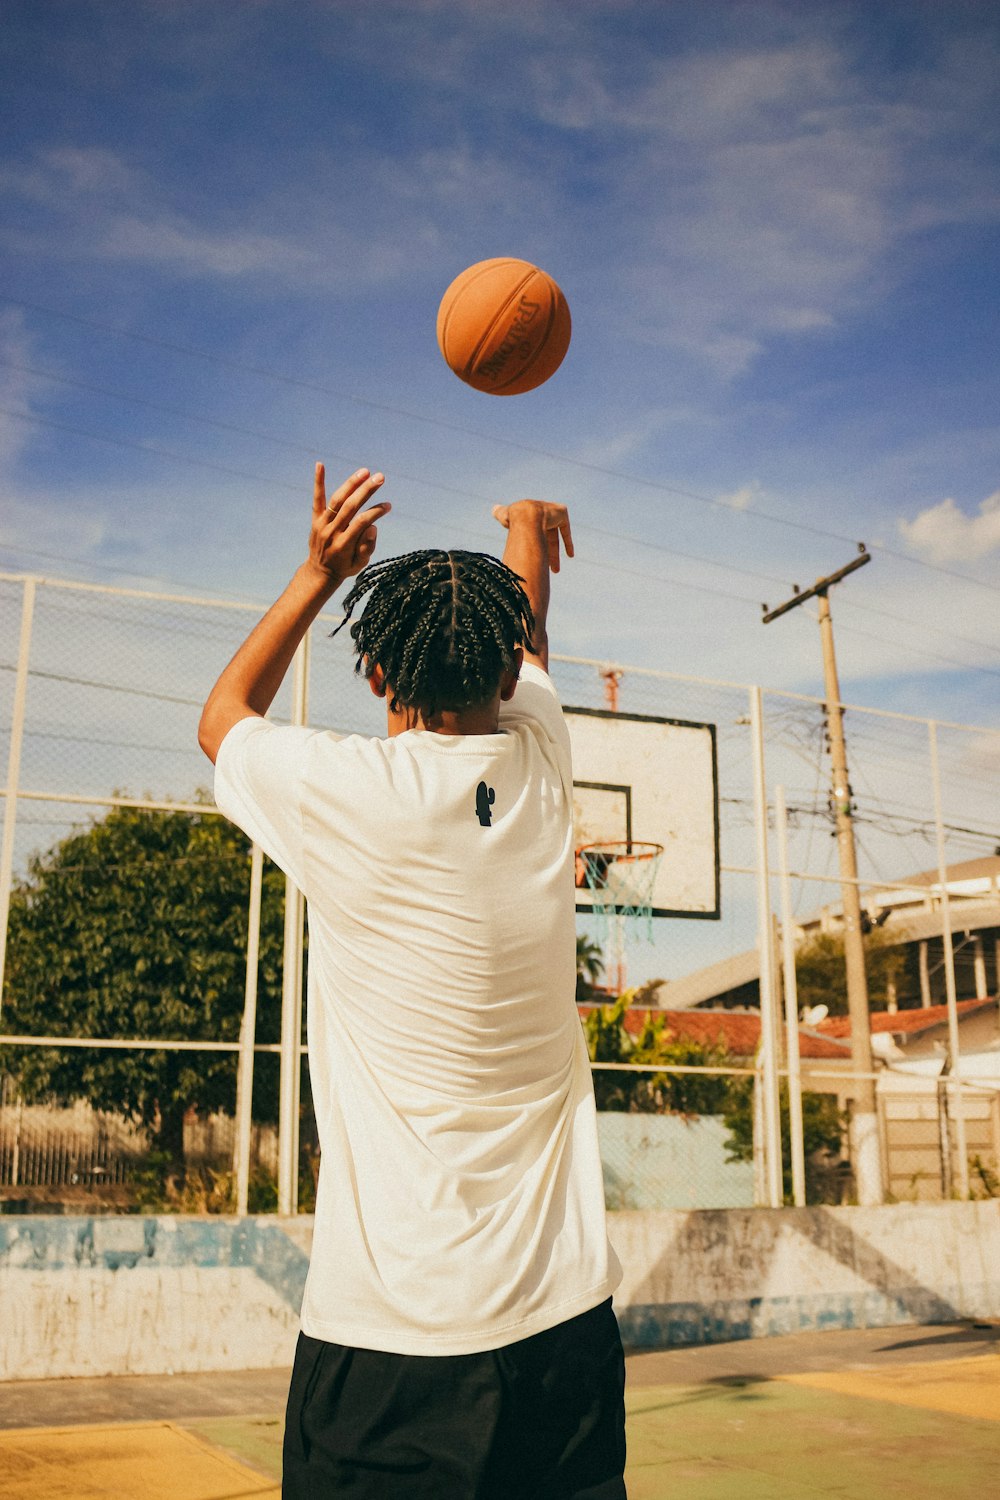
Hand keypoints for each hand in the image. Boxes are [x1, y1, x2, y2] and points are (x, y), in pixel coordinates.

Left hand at [309, 464, 389, 585]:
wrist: (320, 572)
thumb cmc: (345, 567)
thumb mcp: (360, 565)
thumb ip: (367, 547)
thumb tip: (373, 526)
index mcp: (343, 545)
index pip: (361, 522)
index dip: (376, 512)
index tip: (388, 506)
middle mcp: (331, 532)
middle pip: (350, 507)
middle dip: (366, 491)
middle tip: (381, 477)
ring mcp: (322, 524)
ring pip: (337, 500)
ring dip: (351, 484)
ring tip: (365, 471)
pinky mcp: (316, 519)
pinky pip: (317, 499)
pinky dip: (319, 482)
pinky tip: (319, 464)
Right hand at [492, 499, 573, 572]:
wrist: (524, 515)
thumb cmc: (512, 518)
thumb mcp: (503, 515)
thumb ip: (500, 513)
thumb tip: (494, 509)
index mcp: (528, 513)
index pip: (534, 531)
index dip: (534, 544)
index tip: (533, 557)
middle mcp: (541, 513)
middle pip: (545, 538)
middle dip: (547, 555)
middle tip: (549, 569)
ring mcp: (552, 513)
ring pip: (554, 537)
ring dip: (555, 554)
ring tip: (555, 570)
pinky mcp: (561, 513)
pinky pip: (565, 530)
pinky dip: (568, 543)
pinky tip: (570, 555)